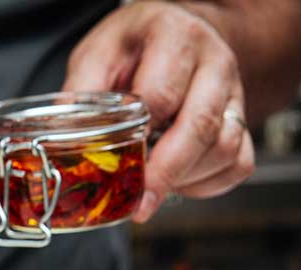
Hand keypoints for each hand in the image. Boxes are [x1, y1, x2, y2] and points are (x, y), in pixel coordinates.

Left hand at [63, 1, 253, 222]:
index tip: (120, 165)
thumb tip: (58, 138)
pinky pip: (238, 164)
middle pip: (199, 127)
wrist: (174, 33)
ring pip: (224, 149)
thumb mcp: (98, 54)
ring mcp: (234, 93)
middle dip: (165, 174)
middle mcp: (213, 63)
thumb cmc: (134, 47)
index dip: (138, 137)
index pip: (161, 95)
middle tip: (140, 204)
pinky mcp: (242, 120)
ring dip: (185, 179)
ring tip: (152, 187)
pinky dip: (207, 184)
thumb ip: (81, 92)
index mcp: (175, 37)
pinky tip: (178, 182)